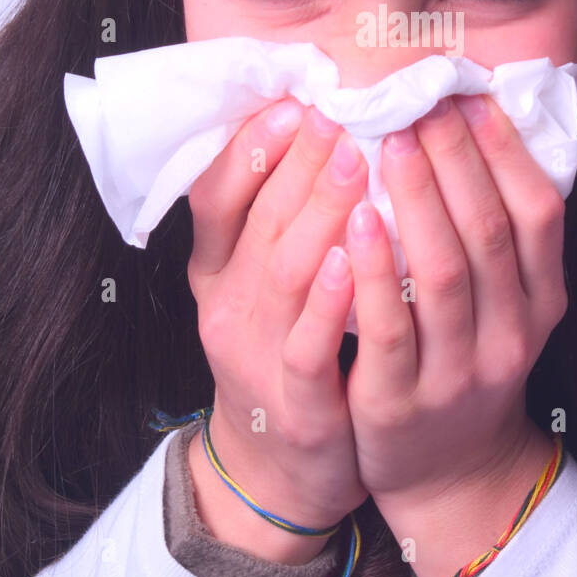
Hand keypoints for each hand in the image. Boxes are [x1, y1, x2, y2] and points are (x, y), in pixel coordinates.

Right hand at [186, 97, 370, 531]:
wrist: (279, 473)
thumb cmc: (285, 354)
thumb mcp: (264, 285)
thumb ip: (281, 219)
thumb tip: (320, 132)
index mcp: (220, 272)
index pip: (219, 196)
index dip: (253, 148)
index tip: (298, 103)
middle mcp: (231, 308)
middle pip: (262, 221)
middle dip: (302, 164)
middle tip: (342, 113)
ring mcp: (259, 357)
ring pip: (285, 274)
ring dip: (320, 214)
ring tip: (357, 162)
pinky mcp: (297, 406)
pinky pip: (307, 348)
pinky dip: (329, 304)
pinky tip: (355, 261)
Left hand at [342, 93, 567, 502]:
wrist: (448, 472)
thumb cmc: (468, 363)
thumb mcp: (506, 308)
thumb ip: (498, 239)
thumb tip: (476, 132)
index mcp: (542, 303)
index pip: (538, 215)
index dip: (506, 153)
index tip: (469, 99)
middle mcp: (511, 337)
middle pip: (489, 234)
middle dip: (454, 161)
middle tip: (417, 105)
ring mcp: (459, 373)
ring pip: (444, 275)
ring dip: (418, 202)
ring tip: (386, 143)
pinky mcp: (401, 403)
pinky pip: (389, 328)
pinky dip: (373, 270)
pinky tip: (353, 221)